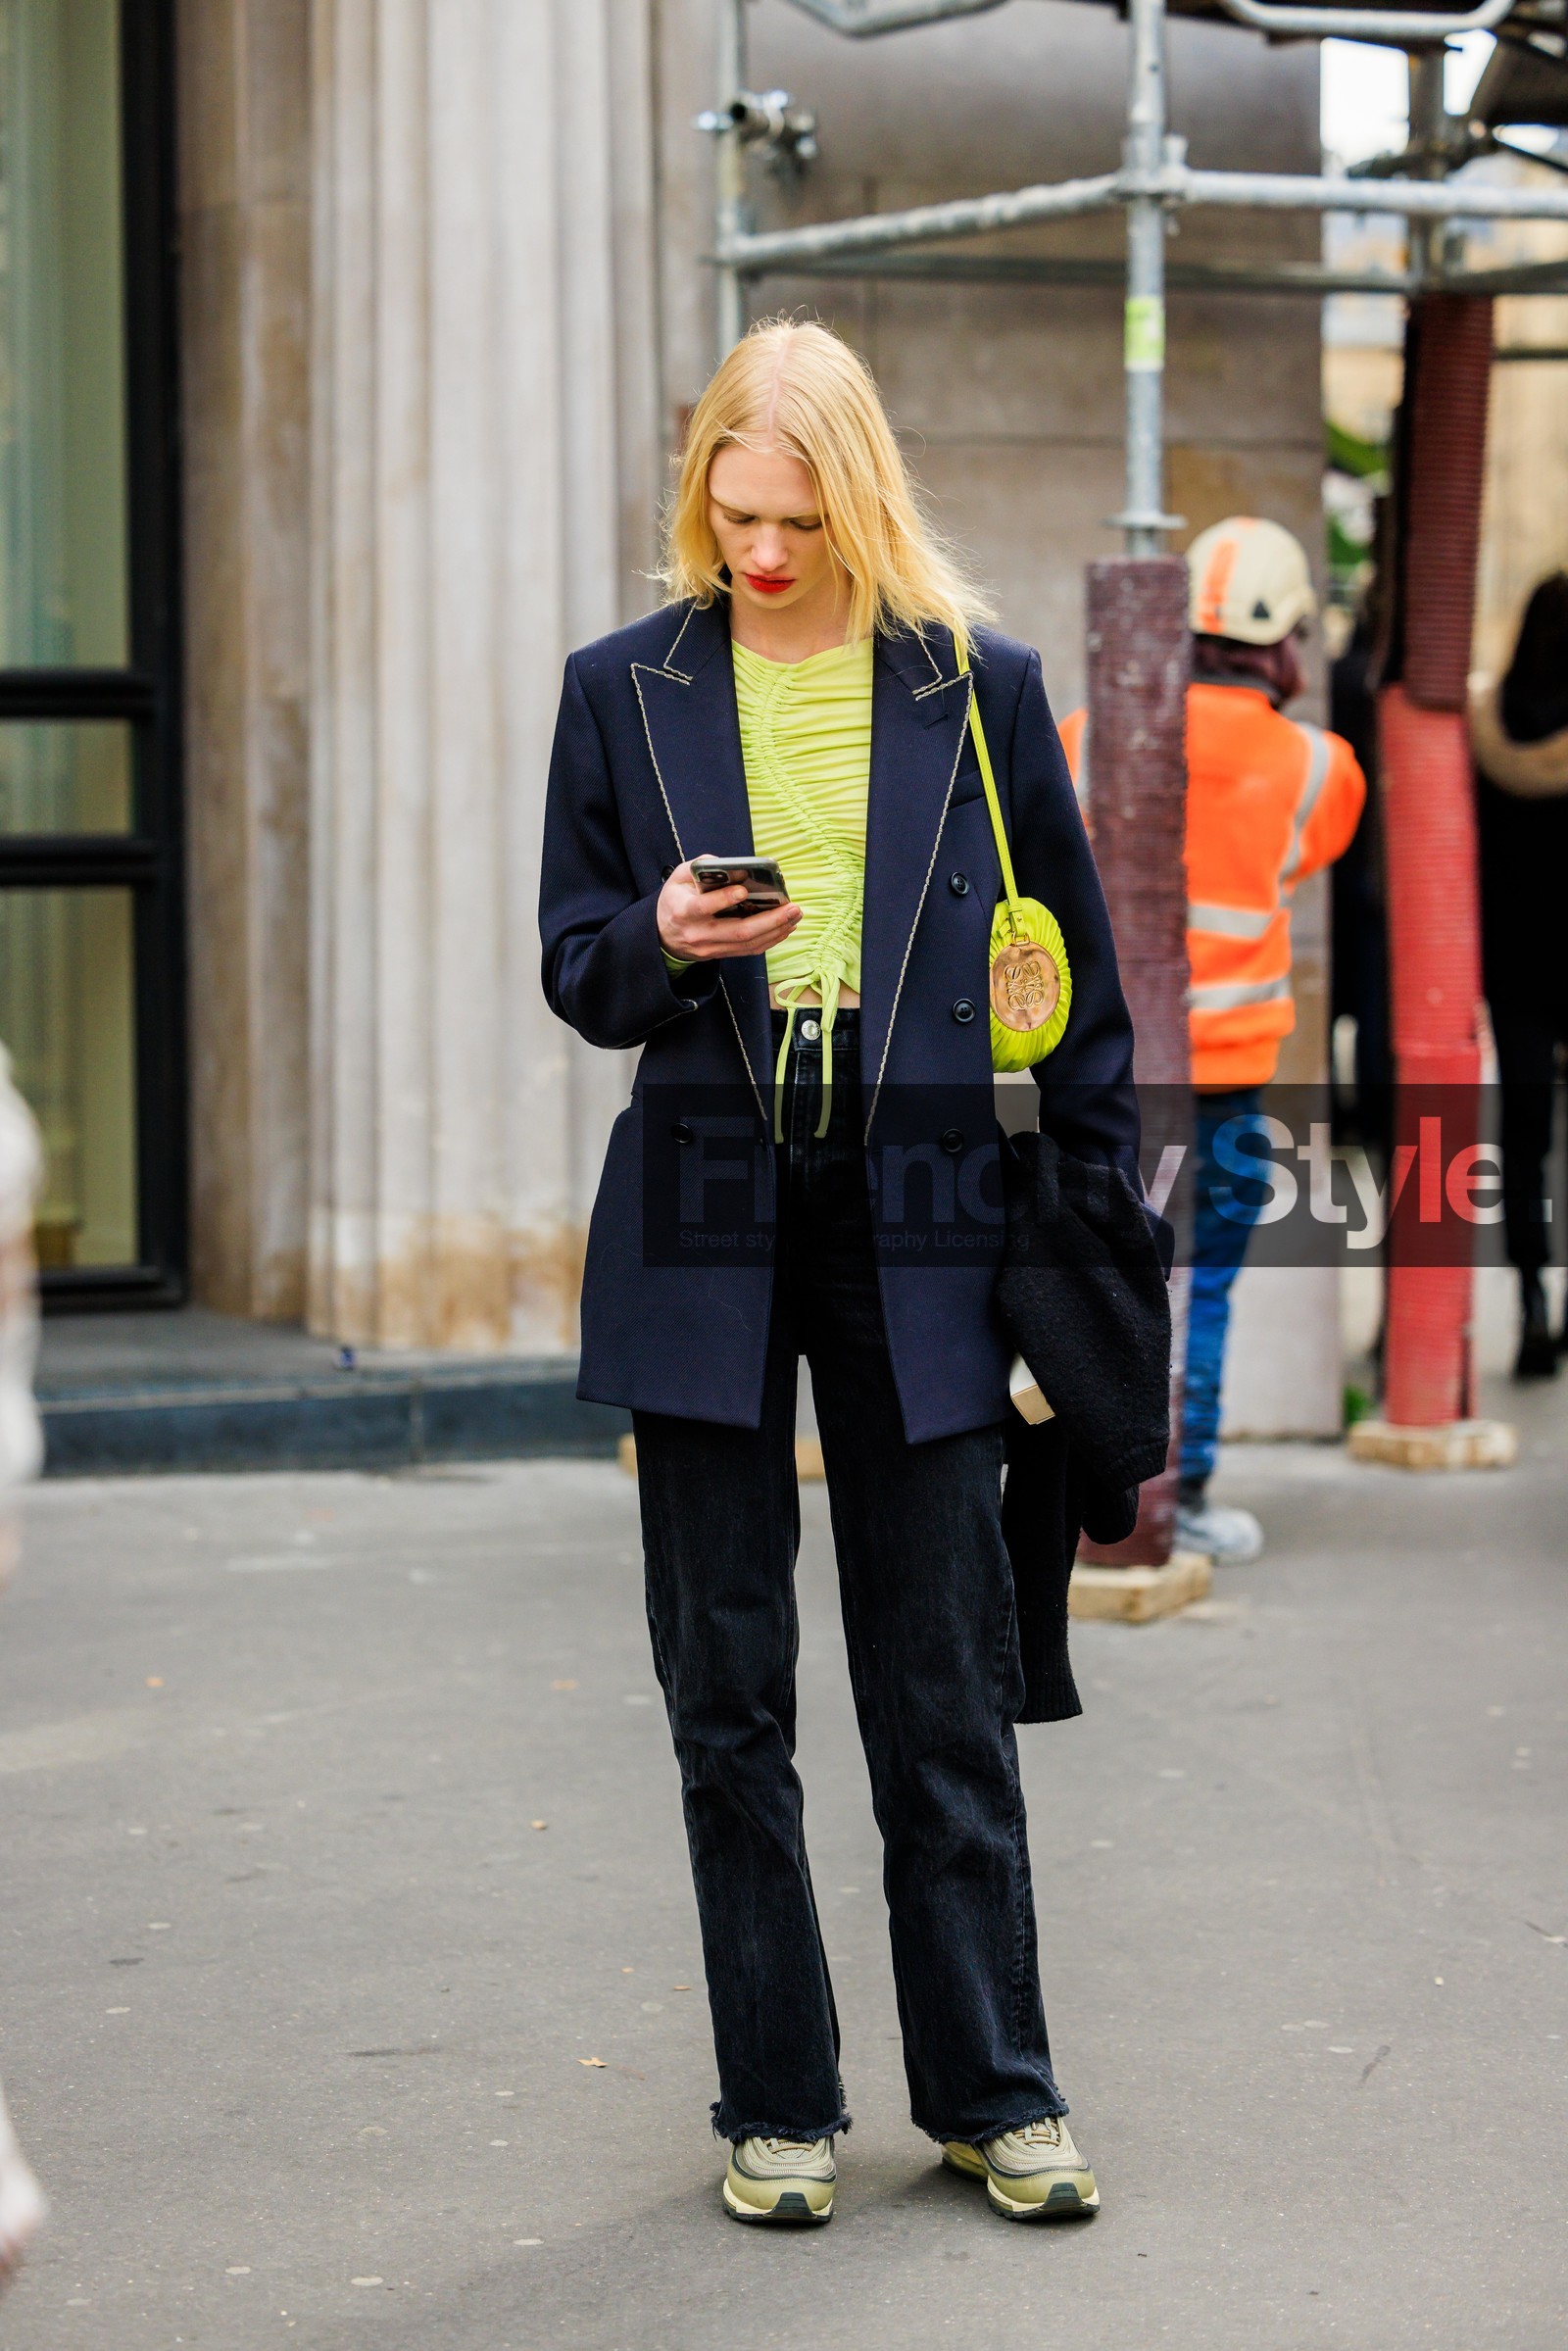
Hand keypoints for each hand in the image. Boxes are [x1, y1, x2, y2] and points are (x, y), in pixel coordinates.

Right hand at [657, 856, 803, 962]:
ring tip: (795, 915)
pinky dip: (771, 939)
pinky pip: (749, 950)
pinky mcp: (721, 954)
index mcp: (683, 911)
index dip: (723, 899)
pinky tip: (785, 927)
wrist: (663, 935)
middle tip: (792, 907)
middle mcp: (698, 933)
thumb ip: (701, 867)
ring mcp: (711, 948)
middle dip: (769, 920)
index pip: (703, 907)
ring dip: (776, 930)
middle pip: (738, 932)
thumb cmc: (675, 899)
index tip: (743, 890)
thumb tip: (733, 866)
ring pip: (748, 944)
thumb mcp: (679, 877)